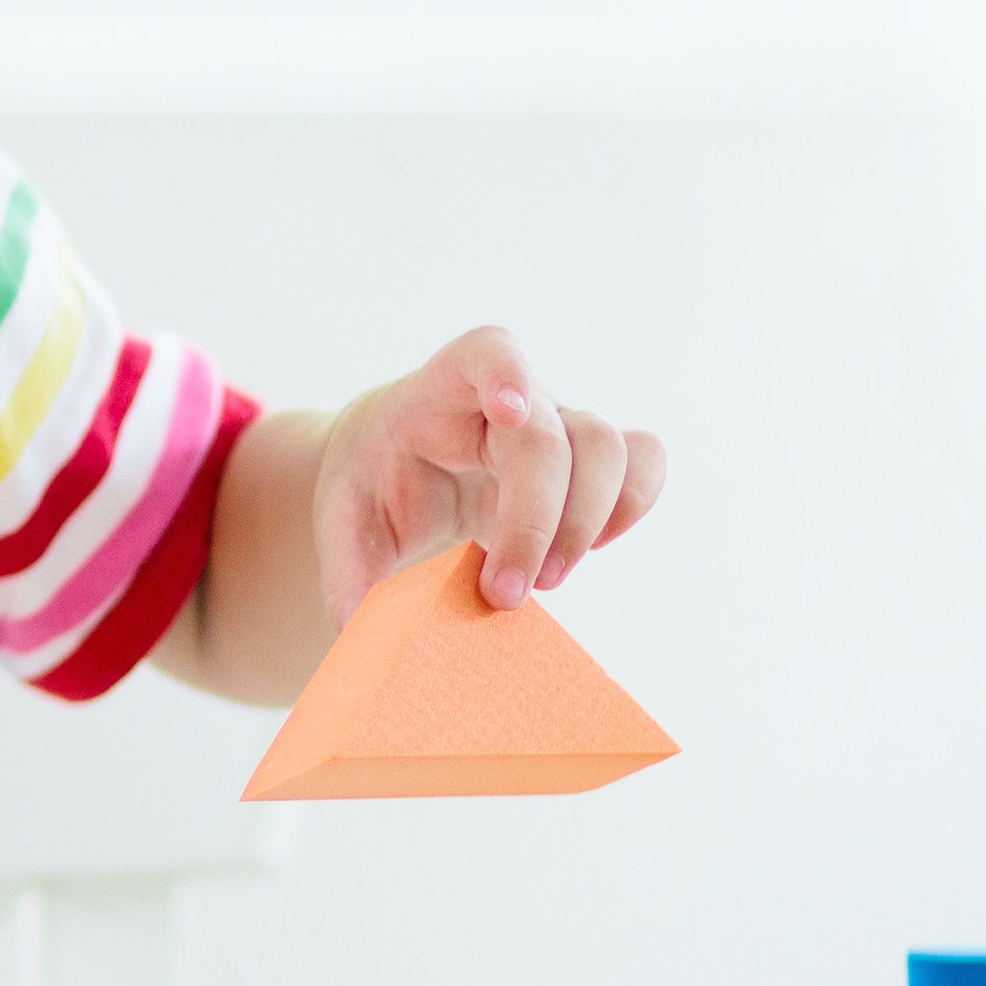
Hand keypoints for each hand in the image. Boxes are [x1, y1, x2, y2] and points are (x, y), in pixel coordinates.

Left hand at [309, 326, 661, 620]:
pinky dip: (631, 506)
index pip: (486, 352)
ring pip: (609, 448)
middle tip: (506, 595)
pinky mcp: (587, 465)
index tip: (510, 412)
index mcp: (440, 392)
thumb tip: (363, 632)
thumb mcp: (343, 523)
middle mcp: (512, 401)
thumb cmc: (373, 484)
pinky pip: (642, 464)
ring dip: (589, 522)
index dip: (506, 373)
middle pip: (551, 436)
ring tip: (545, 580)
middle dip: (537, 521)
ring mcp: (558, 427)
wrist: (399, 467)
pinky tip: (593, 550)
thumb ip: (348, 575)